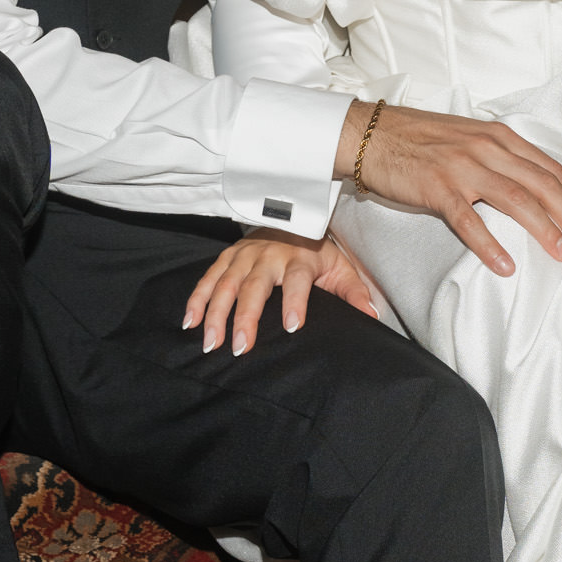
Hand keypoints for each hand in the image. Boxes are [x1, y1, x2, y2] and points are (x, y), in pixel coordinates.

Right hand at [182, 231, 383, 355]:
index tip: (293, 326)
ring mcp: (245, 254)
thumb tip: (371, 316)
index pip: (298, 280)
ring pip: (226, 283)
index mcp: (300, 257)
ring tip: (210, 342)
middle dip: (246, 317)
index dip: (296, 302)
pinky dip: (197, 298)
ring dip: (215, 313)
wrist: (292, 215)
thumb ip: (354, 292)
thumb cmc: (317, 250)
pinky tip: (189, 322)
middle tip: (239, 346)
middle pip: (255, 286)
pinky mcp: (228, 256)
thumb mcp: (340, 267)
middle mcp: (269, 254)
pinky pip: (209, 277)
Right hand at [338, 99, 561, 275]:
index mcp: (498, 136)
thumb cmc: (418, 138)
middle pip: (542, 183)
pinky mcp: (437, 187)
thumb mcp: (468, 137)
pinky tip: (505, 265)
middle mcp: (487, 148)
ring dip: (543, 229)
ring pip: (516, 199)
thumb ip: (499, 157)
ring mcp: (462, 167)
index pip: (548, 167)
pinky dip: (490, 244)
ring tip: (559, 253)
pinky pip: (469, 221)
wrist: (370, 134)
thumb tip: (528, 184)